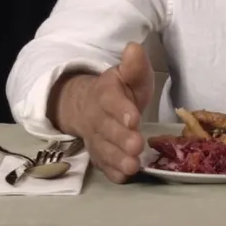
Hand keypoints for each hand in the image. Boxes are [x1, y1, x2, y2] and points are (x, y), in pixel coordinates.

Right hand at [70, 42, 154, 182]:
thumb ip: (134, 66)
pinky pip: (102, 165)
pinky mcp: (99, 155)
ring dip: (118, 158)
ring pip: (103, 149)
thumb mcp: (129, 75)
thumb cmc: (120, 91)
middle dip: (121, 138)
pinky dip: (112, 172)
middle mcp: (97, 117)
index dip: (120, 109)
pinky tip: (124, 177)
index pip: (109, 100)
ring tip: (133, 166)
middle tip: (137, 145)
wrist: (88, 105)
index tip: (134, 118)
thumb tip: (133, 48)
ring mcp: (96, 138)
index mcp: (105, 93)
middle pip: (106, 128)